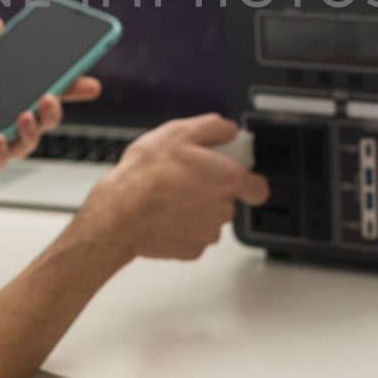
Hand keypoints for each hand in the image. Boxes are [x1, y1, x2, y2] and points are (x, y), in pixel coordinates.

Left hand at [0, 18, 100, 180]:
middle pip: (35, 116)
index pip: (32, 88)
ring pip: (22, 141)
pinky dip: (2, 150)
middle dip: (57, 106)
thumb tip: (1, 24)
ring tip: (34, 110)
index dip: (61, 84)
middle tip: (64, 94)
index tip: (86, 77)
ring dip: (35, 127)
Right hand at [81, 114, 269, 261]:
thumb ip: (213, 128)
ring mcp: (207, 232)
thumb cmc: (146, 175)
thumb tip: (229, 130)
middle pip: (228, 200)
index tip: (233, 174)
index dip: (248, 181)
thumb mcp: (178, 132)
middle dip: (211, 190)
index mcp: (227, 179)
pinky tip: (163, 213)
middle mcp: (223, 209)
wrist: (119, 215)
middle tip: (186, 177)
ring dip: (195, 208)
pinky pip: (192, 235)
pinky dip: (181, 226)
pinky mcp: (191, 250)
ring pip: (209, 218)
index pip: (259, 188)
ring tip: (169, 194)